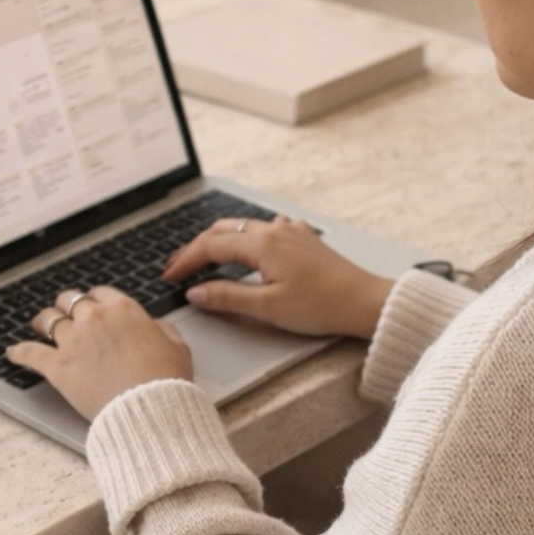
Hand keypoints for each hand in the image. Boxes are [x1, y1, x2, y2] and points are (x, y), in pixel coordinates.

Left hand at [7, 287, 191, 419]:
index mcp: (123, 309)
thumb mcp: (177, 346)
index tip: (93, 307)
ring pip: (47, 320)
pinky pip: (29, 354)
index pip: (100, 293)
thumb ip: (161, 329)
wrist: (150, 408)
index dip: (95, 300)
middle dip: (67, 306)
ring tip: (39, 326)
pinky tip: (12, 353)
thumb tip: (152, 326)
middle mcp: (94, 319)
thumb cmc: (166, 380)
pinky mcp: (57, 367)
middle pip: (69, 301)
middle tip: (65, 314)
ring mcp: (72, 342)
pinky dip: (19, 353)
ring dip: (43, 322)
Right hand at [164, 215, 393, 339]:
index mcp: (262, 244)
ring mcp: (291, 232)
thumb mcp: (268, 308)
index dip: (185, 261)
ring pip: (245, 226)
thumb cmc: (321, 306)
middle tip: (177, 266)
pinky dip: (248, 236)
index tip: (168, 277)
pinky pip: (268, 228)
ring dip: (221, 239)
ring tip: (205, 257)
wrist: (365, 302)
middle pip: (223, 230)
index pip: (210, 246)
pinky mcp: (305, 239)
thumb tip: (195, 292)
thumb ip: (227, 297)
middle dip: (196, 247)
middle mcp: (274, 230)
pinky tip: (251, 247)